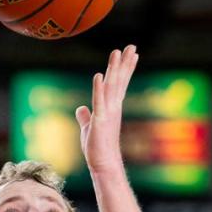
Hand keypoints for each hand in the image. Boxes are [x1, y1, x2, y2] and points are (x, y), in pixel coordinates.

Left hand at [75, 45, 137, 174]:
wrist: (103, 164)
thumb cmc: (97, 148)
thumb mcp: (88, 128)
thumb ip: (85, 116)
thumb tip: (80, 108)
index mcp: (111, 107)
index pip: (120, 84)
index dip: (125, 69)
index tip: (131, 54)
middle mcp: (112, 108)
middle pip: (119, 81)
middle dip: (124, 63)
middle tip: (132, 46)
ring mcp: (107, 114)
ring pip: (111, 87)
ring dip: (114, 70)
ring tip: (117, 53)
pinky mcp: (99, 121)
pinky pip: (99, 102)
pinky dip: (98, 89)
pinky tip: (99, 76)